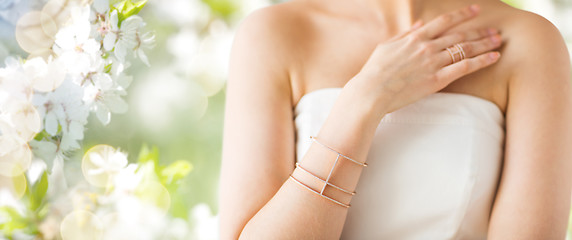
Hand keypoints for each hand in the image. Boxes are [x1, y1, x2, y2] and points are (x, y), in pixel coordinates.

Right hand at [349, 4, 501, 113]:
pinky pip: (464, 67)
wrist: (371, 91)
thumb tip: (418, 25)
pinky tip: (493, 57)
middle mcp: (427, 46)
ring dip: (484, 43)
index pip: (444, 21)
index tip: (475, 10)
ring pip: (465, 48)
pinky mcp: (437, 79)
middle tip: (495, 30)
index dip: (462, 14)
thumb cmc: (374, 71)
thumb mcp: (386, 46)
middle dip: (479, 30)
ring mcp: (433, 62)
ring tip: (499, 41)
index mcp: (415, 37)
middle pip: (460, 34)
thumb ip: (404, 34)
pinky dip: (481, 61)